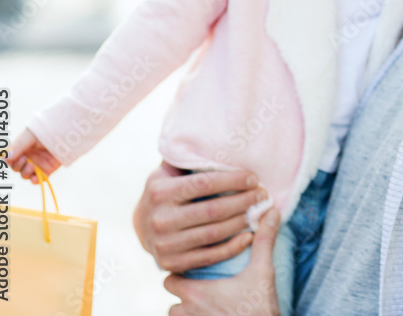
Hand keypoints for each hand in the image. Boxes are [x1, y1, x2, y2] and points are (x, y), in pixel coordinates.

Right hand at [7, 129, 61, 182]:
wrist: (66, 133)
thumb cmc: (47, 131)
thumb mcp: (31, 136)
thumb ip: (19, 145)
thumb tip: (6, 157)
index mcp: (21, 148)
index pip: (8, 157)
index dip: (7, 160)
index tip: (9, 158)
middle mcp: (27, 157)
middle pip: (16, 167)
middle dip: (17, 166)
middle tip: (24, 159)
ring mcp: (37, 164)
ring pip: (25, 174)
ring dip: (25, 173)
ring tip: (31, 166)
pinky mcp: (47, 170)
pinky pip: (38, 179)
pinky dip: (35, 180)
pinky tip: (35, 178)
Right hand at [133, 162, 264, 272]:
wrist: (140, 228)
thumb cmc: (164, 193)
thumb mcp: (166, 173)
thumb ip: (184, 159)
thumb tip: (208, 138)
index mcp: (160, 192)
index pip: (205, 184)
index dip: (233, 181)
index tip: (254, 178)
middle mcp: (160, 219)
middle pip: (213, 210)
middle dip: (244, 201)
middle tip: (263, 195)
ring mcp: (165, 244)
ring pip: (214, 233)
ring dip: (241, 222)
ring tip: (258, 212)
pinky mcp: (172, 264)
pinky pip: (209, 257)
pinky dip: (232, 248)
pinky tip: (249, 237)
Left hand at [164, 208, 281, 315]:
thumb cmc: (259, 308)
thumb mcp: (263, 272)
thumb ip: (264, 240)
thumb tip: (272, 210)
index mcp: (195, 292)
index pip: (170, 278)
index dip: (181, 274)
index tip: (196, 271)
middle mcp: (185, 312)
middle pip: (171, 300)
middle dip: (183, 297)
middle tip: (203, 291)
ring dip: (187, 313)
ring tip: (207, 307)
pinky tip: (213, 315)